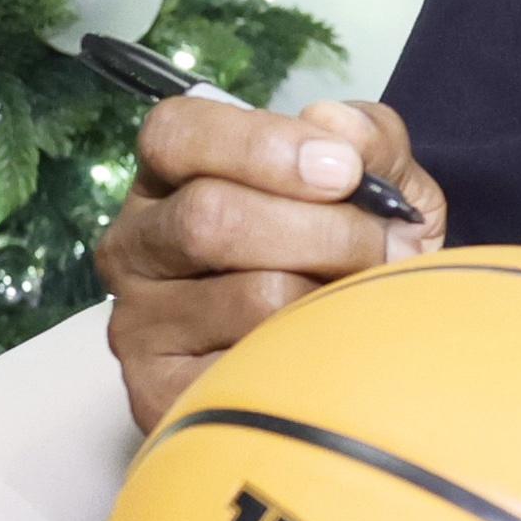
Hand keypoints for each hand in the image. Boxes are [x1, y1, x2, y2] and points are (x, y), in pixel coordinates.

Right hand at [92, 95, 443, 427]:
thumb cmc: (347, 255)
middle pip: (211, 217)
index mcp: (170, 176)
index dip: (262, 146)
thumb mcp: (371, 185)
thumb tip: (331, 125)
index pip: (177, 134)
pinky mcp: (158, 394)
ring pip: (249, 297)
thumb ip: (365, 139)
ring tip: (366, 301)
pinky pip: (256, 369)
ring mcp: (137, 323)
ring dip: (332, 296)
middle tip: (385, 247)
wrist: (351, 363)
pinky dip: (314, 355)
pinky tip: (330, 350)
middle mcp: (135, 245)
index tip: (344, 171)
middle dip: (322, 230)